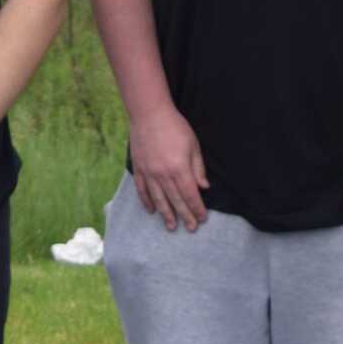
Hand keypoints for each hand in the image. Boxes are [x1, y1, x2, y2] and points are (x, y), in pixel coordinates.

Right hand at [128, 106, 208, 232]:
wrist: (149, 114)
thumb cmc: (175, 127)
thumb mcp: (193, 145)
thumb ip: (198, 168)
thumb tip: (203, 187)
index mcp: (180, 168)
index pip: (190, 195)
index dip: (197, 208)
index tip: (202, 218)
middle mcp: (163, 174)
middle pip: (176, 200)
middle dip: (185, 216)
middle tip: (190, 229)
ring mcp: (149, 173)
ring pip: (159, 199)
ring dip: (166, 214)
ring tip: (171, 226)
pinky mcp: (139, 168)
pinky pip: (142, 190)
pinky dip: (147, 201)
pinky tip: (152, 210)